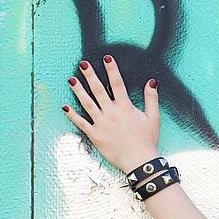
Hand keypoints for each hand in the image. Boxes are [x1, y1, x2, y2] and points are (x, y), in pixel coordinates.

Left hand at [62, 56, 160, 172]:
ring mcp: (102, 124)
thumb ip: (151, 99)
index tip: (107, 58)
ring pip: (87, 104)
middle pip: (98, 90)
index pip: (117, 84)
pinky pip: (81, 123)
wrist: (140, 160)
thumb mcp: (153, 118)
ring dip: (78, 91)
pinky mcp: (95, 135)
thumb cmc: (147, 140)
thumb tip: (151, 82)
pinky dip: (73, 115)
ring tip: (71, 80)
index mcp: (125, 108)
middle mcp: (111, 113)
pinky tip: (65, 107)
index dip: (112, 69)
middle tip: (83, 64)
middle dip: (90, 76)